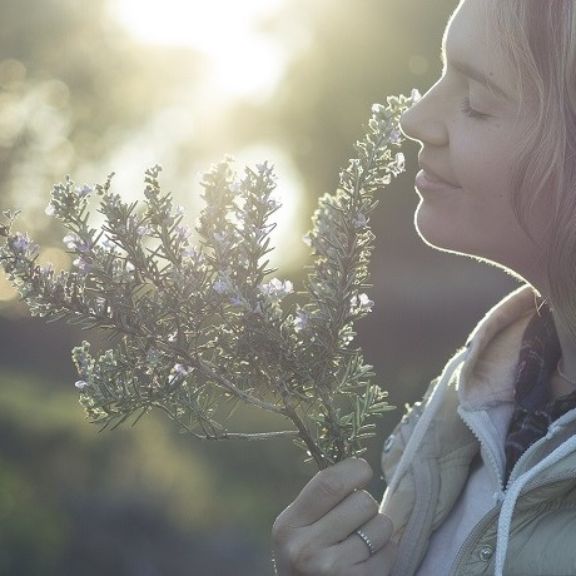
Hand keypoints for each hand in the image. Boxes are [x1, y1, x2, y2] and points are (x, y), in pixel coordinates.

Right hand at [272, 457, 395, 575]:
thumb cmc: (305, 559)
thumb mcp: (297, 530)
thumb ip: (318, 502)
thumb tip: (358, 467)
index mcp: (288, 525)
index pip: (328, 482)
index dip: (353, 469)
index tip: (363, 469)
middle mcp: (306, 548)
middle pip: (361, 501)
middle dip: (367, 504)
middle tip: (356, 518)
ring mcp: (332, 569)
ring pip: (381, 524)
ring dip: (379, 529)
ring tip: (361, 541)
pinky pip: (390, 550)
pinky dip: (386, 551)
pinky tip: (369, 559)